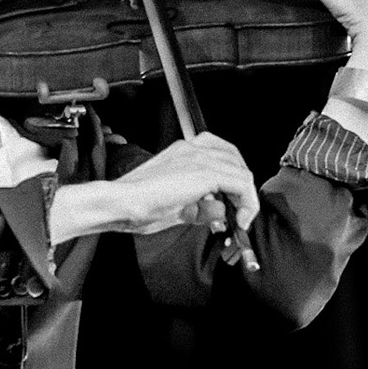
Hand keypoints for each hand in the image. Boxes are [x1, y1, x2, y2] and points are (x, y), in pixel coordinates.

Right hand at [111, 132, 258, 235]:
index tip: (233, 204)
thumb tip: (218, 211)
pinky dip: (247, 203)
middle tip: (240, 213)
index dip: (233, 179)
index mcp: (183, 151)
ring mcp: (199, 157)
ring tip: (240, 219)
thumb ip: (200, 206)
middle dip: (243, 188)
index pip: (222, 154)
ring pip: (242, 172)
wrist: (120, 202)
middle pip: (236, 160)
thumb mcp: (176, 206)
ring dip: (246, 198)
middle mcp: (193, 148)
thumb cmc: (137, 205)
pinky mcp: (205, 172)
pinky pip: (242, 184)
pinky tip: (239, 220)